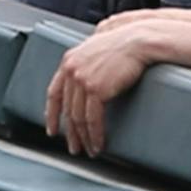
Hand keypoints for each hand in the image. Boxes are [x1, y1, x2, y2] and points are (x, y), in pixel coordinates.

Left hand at [44, 24, 151, 157]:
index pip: (54, 94)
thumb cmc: (125, 44)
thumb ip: (86, 65)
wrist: (139, 41)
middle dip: (71, 133)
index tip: (52, 129)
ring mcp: (81, 80)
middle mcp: (71, 70)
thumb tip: (85, 82)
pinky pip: (92, 119)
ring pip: (78, 118)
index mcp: (69, 61)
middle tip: (74, 147)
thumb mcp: (96, 51)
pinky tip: (98, 143)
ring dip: (84, 138)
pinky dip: (95, 134)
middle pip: (67, 110)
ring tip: (89, 149)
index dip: (52, 114)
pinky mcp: (96, 89)